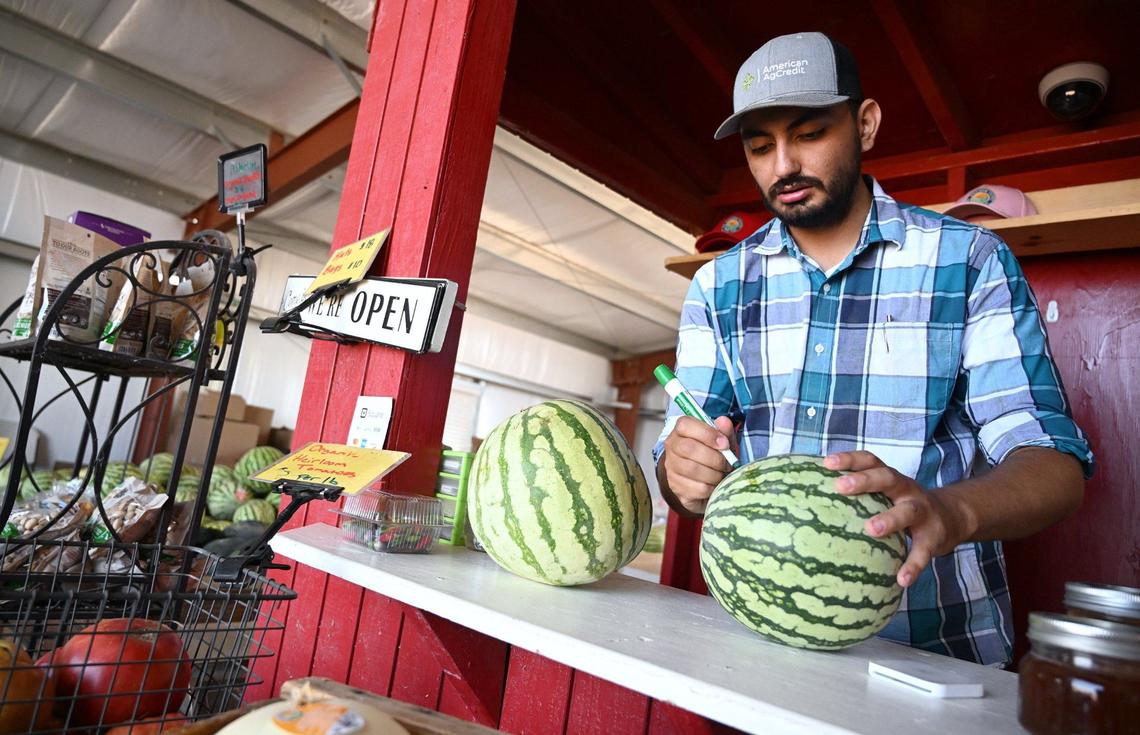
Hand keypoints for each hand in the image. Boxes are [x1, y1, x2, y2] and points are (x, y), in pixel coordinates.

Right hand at [661, 416, 737, 515]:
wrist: (704, 480)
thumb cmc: (713, 455)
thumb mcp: (722, 441)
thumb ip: (724, 431)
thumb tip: (723, 421)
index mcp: (681, 431)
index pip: (686, 425)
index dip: (707, 434)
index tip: (724, 444)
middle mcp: (672, 447)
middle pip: (689, 448)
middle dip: (714, 457)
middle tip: (727, 464)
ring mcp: (671, 468)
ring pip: (692, 469)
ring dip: (714, 474)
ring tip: (722, 474)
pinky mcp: (676, 487)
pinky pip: (697, 488)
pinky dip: (711, 488)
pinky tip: (714, 485)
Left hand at [824, 451, 969, 588]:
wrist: (952, 518)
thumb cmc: (903, 506)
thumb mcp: (885, 495)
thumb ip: (859, 496)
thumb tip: (811, 503)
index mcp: (891, 479)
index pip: (870, 461)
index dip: (850, 459)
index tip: (826, 463)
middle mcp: (907, 490)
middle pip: (888, 477)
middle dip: (864, 480)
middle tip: (840, 487)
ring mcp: (923, 512)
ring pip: (908, 511)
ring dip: (890, 519)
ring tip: (871, 529)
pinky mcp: (935, 537)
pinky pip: (924, 551)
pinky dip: (913, 565)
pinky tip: (901, 579)